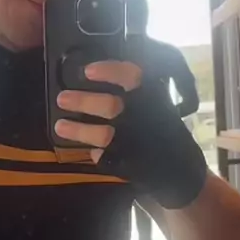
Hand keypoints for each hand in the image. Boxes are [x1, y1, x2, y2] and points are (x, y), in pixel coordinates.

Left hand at [55, 60, 206, 208]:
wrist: (179, 169)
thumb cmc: (161, 129)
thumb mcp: (155, 104)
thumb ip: (131, 90)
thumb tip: (91, 71)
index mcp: (152, 97)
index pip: (132, 77)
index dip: (109, 71)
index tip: (88, 70)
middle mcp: (144, 117)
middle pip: (110, 106)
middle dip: (83, 101)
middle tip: (62, 98)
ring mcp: (135, 142)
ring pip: (102, 134)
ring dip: (78, 130)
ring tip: (60, 126)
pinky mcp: (129, 164)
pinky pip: (104, 157)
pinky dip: (94, 153)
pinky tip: (87, 149)